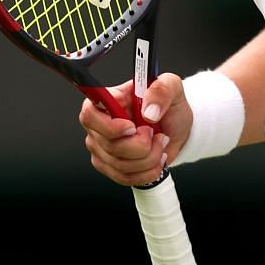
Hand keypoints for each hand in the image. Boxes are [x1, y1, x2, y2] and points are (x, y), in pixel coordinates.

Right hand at [78, 73, 193, 186]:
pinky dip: (147, 171)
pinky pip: (125, 177)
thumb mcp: (172, 87)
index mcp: (106, 101)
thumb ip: (162, 90)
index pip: (90, 114)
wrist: (174, 130)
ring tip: (159, 143)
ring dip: (149, 157)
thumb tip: (148, 111)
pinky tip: (156, 158)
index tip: (132, 127)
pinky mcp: (109, 166)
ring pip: (120, 164)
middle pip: (110, 145)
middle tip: (155, 133)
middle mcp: (98, 125)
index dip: (110, 126)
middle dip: (141, 144)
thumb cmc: (167, 107)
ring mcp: (101, 148)